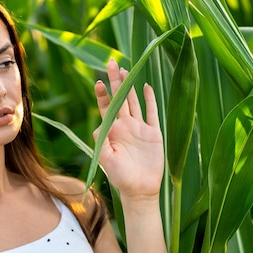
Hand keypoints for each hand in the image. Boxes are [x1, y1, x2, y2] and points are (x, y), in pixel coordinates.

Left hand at [94, 58, 163, 199]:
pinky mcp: (153, 133)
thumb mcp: (107, 160)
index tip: (99, 81)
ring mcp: (139, 128)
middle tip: (111, 62)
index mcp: (112, 131)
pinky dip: (150, 100)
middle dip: (115, 81)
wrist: (140, 189)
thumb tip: (100, 125)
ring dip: (130, 86)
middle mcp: (125, 126)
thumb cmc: (121, 177)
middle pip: (120, 98)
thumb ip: (102, 142)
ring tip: (126, 69)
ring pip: (134, 102)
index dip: (102, 94)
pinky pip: (152, 113)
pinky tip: (146, 87)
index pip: (106, 107)